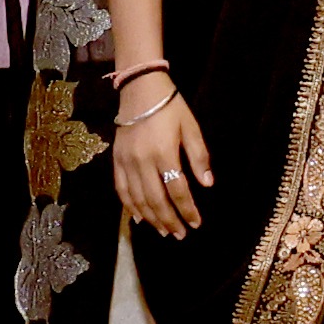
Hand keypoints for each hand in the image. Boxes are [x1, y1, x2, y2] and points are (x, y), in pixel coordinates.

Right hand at [114, 85, 212, 236]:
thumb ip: (199, 157)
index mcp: (164, 153)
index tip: (196, 223)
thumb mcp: (191, 127)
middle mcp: (142, 161)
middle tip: (180, 235)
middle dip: (169, 220)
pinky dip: (130, 207)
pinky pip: (121, 190)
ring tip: (164, 232)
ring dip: (151, 219)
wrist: (139, 88)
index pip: (177, 190)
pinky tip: (139, 218)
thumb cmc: (170, 106)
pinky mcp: (116, 160)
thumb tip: (207, 184)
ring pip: (138, 199)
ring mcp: (126, 162)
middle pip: (156, 200)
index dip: (187, 210)